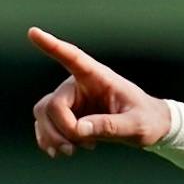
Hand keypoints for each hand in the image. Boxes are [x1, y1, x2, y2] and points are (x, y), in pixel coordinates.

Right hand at [28, 27, 170, 158]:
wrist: (149, 128)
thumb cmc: (148, 120)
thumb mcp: (137, 126)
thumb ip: (111, 126)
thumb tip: (79, 129)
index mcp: (99, 77)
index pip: (73, 58)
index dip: (52, 46)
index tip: (33, 32)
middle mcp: (79, 84)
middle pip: (53, 104)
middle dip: (62, 129)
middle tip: (79, 147)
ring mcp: (70, 99)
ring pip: (43, 114)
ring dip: (52, 136)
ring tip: (72, 151)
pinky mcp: (66, 114)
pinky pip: (43, 123)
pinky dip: (48, 139)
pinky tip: (60, 151)